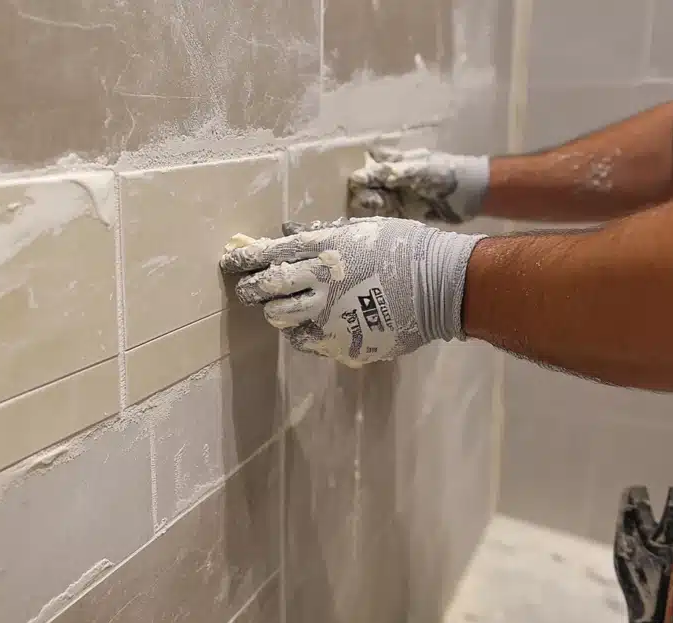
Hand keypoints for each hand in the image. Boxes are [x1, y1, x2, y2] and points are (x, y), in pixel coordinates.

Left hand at [220, 217, 485, 366]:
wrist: (442, 285)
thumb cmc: (403, 248)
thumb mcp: (360, 231)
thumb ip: (322, 236)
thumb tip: (289, 232)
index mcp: (324, 249)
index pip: (269, 254)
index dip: (244, 259)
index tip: (230, 262)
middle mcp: (321, 282)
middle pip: (266, 288)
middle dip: (250, 288)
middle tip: (247, 289)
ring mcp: (330, 315)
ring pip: (280, 318)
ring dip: (275, 311)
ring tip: (280, 307)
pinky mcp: (341, 341)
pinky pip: (307, 341)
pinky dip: (303, 333)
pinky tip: (311, 325)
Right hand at [347, 147, 489, 223]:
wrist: (473, 194)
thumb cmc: (446, 174)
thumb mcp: (418, 170)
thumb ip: (391, 172)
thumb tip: (358, 176)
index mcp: (399, 162)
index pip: (372, 162)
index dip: (361, 168)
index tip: (352, 180)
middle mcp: (396, 178)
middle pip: (371, 183)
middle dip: (363, 190)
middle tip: (364, 199)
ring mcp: (402, 196)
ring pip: (377, 200)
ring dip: (370, 205)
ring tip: (370, 209)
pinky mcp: (408, 213)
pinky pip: (388, 215)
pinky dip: (380, 218)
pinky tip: (372, 222)